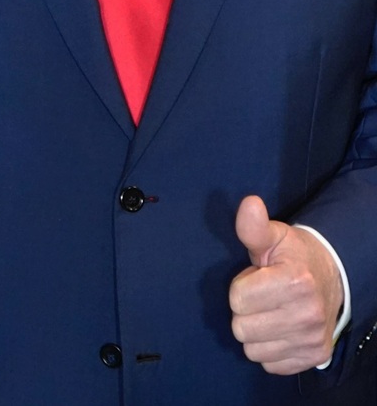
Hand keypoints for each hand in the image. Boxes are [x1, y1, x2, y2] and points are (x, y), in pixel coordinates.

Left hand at [229, 194, 342, 373]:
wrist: (329, 278)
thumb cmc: (292, 256)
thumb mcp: (273, 236)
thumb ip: (254, 226)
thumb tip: (249, 204)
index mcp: (295, 281)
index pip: (237, 299)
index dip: (240, 286)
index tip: (256, 278)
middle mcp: (308, 314)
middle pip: (242, 328)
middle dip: (245, 311)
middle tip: (262, 297)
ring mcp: (313, 338)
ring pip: (253, 349)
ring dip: (254, 332)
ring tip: (269, 312)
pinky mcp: (314, 356)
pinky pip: (270, 364)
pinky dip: (269, 349)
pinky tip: (278, 329)